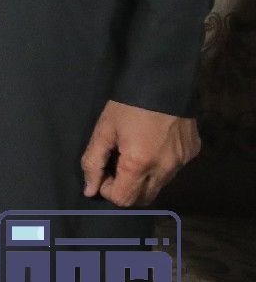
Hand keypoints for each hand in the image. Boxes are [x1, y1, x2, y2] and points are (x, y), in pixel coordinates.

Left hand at [80, 100, 198, 205]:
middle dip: (126, 188)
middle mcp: (165, 169)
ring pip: (160, 186)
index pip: (123, 199)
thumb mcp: (103, 130)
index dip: (108, 189)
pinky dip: (161, 165)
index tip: (104, 170)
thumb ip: (93, 162)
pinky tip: (154, 144)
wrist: (163, 81)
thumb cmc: (127, 106)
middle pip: (143, 199)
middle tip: (117, 164)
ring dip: (144, 179)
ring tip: (135, 153)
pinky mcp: (192, 153)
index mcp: (139, 164)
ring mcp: (182, 162)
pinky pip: (174, 170)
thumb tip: (89, 190)